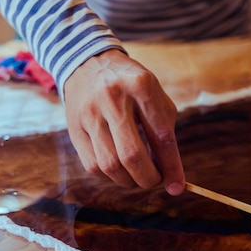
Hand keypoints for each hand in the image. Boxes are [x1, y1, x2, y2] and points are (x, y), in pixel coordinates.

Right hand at [63, 49, 184, 195]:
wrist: (88, 63)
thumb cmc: (130, 85)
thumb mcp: (153, 94)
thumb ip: (164, 130)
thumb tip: (171, 176)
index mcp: (141, 85)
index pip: (161, 135)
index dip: (171, 166)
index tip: (177, 186)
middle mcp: (113, 98)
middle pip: (132, 155)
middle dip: (148, 178)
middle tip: (154, 181)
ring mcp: (90, 113)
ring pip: (110, 165)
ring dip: (128, 180)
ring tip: (137, 176)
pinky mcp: (74, 128)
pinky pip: (93, 165)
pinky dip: (109, 176)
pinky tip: (118, 169)